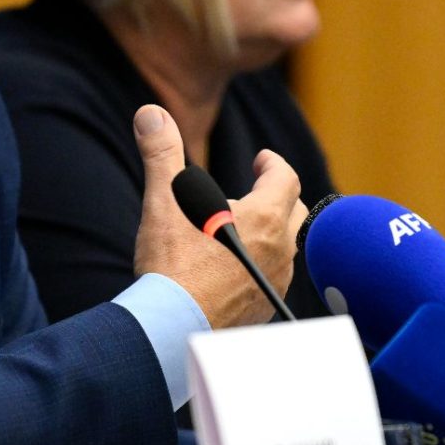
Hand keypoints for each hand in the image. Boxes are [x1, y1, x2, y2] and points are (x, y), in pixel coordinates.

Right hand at [131, 103, 301, 327]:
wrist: (171, 330)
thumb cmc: (171, 266)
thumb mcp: (164, 201)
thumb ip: (162, 153)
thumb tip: (151, 113)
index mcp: (265, 217)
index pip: (284, 177)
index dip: (272, 164)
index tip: (261, 160)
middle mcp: (280, 250)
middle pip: (294, 210)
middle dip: (278, 195)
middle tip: (256, 190)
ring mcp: (275, 282)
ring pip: (285, 247)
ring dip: (268, 232)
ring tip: (239, 230)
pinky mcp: (264, 309)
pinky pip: (272, 278)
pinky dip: (259, 264)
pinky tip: (233, 269)